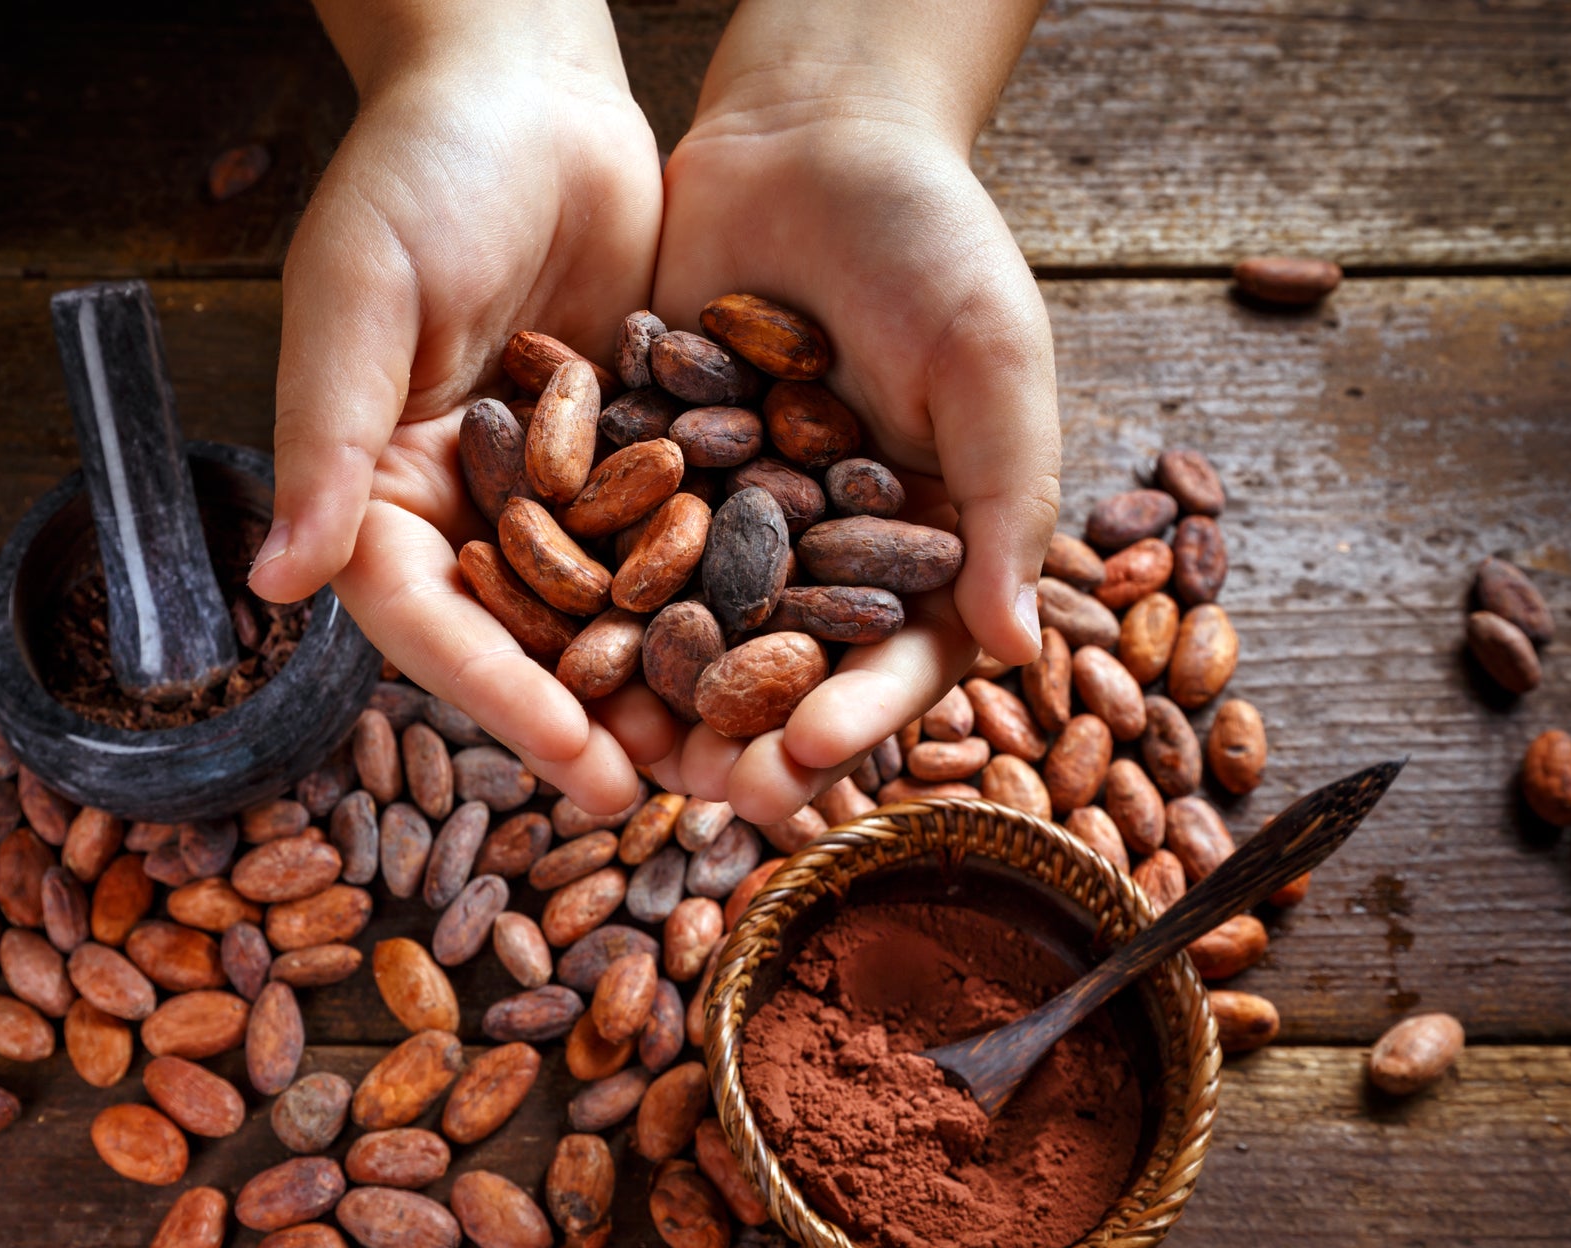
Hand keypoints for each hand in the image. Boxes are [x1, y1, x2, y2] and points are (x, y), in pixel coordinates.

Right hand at [249, 1, 667, 812]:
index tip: (581, 765)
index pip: (428, 619)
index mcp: (375, 486)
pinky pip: (673, 538)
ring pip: (607, 606)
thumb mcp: (362, 290)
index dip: (501, 697)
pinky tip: (784, 648)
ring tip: (737, 752)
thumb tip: (276, 581)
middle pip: (524, 637)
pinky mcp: (628, 450)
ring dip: (664, 680)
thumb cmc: (421, 168)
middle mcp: (461, 505)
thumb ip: (325, 432)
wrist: (529, 84)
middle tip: (675, 794)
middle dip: (594, 718)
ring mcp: (551, 486)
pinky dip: (719, 593)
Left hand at [649, 66, 1060, 821]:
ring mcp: (732, 511)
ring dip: (661, 693)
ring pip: (695, 624)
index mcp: (921, 542)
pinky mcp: (649, 464)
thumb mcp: (992, 362)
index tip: (807, 760)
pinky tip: (550, 643)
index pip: (898, 656)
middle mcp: (823, 546)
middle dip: (749, 733)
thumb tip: (1020, 648)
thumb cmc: (934, 240)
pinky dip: (588, 593)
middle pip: (787, 666)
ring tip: (621, 750)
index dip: (858, 714)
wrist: (813, 132)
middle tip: (703, 791)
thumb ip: (1007, 501)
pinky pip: (616, 541)